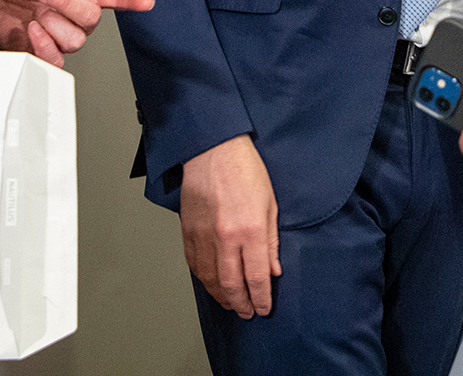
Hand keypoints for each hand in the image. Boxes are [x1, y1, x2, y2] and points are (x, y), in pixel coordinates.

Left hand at [0, 0, 153, 65]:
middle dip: (65, 3)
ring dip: (52, 24)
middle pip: (91, 19)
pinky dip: (44, 45)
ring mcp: (62, 34)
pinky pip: (56, 60)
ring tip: (36, 12)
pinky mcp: (45, 51)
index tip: (146, 0)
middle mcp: (77, 15)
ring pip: (75, 40)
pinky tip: (33, 30)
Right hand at [178, 134, 281, 318]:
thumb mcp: (271, 204)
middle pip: (231, 285)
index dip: (261, 298)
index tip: (264, 308)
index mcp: (250, 230)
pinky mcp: (188, 230)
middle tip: (247, 313)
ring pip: (210, 279)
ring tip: (230, 304)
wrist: (213, 149)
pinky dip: (203, 279)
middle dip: (241, 304)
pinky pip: (194, 264)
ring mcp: (204, 235)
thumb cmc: (245, 170)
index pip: (256, 277)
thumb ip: (271, 241)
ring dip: (221, 296)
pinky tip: (210, 284)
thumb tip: (273, 270)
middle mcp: (225, 237)